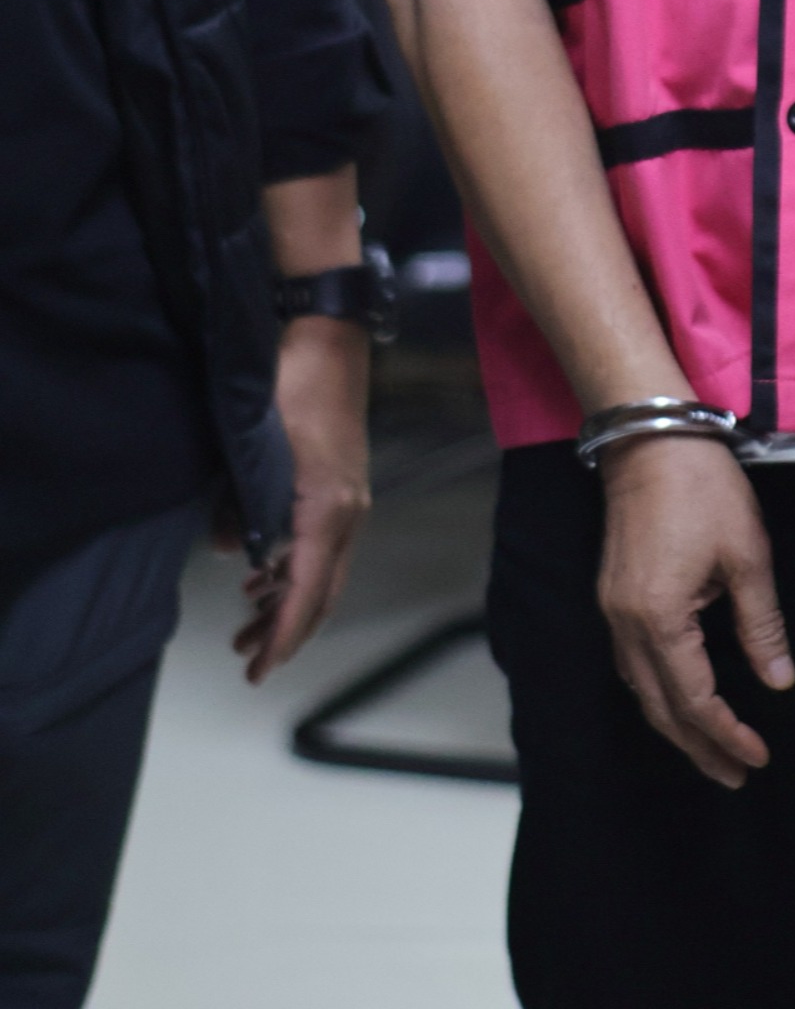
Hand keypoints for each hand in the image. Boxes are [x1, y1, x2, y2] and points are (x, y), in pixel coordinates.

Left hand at [234, 317, 370, 682]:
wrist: (331, 342)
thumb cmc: (294, 388)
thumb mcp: (256, 446)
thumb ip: (239, 506)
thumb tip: (225, 554)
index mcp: (328, 511)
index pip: (306, 592)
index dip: (282, 637)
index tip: (257, 671)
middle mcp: (348, 514)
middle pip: (322, 593)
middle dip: (286, 630)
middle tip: (246, 659)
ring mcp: (350, 501)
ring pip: (322, 572)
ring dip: (288, 601)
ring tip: (246, 623)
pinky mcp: (342, 488)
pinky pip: (322, 547)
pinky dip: (295, 570)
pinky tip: (263, 574)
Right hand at [597, 437, 794, 788]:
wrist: (651, 436)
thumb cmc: (702, 487)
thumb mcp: (746, 554)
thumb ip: (760, 625)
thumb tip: (779, 680)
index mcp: (660, 619)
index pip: (694, 700)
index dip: (727, 734)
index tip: (757, 757)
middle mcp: (626, 624)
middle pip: (660, 708)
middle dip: (698, 748)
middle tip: (735, 775)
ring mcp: (613, 609)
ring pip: (641, 689)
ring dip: (676, 725)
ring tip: (711, 749)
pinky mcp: (614, 593)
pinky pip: (632, 663)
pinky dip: (658, 691)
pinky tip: (680, 696)